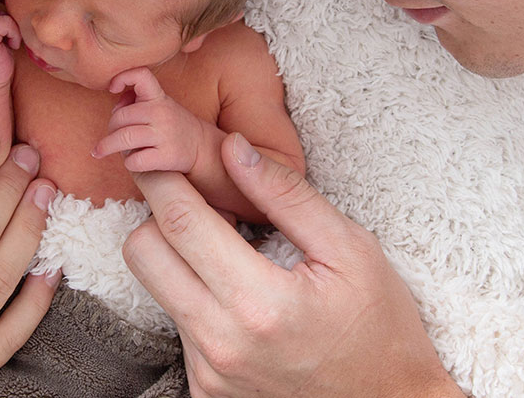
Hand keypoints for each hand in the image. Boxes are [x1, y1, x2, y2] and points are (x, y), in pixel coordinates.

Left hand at [94, 67, 208, 172]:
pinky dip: (128, 162)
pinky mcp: (167, 157)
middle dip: (109, 129)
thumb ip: (134, 102)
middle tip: (107, 138)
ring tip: (100, 152)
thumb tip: (115, 108)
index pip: (141, 75)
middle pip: (121, 117)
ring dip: (107, 147)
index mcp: (158, 97)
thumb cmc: (171, 125)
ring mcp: (165, 134)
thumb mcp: (158, 106)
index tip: (112, 89)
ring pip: (124, 138)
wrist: (201, 147)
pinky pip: (135, 160)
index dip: (122, 77)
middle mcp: (161, 113)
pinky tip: (130, 162)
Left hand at [124, 133, 463, 397]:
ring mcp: (209, 372)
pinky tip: (240, 295)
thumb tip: (232, 148)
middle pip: (143, 253)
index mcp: (261, 303)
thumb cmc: (380, 325)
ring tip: (230, 250)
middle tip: (199, 198)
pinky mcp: (205, 388)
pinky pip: (178, 323)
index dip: (160, 177)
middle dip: (157, 213)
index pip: (181, 222)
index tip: (155, 150)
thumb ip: (286, 195)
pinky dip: (197, 297)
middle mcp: (223, 343)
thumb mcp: (350, 249)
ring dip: (179, 257)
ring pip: (156, 287)